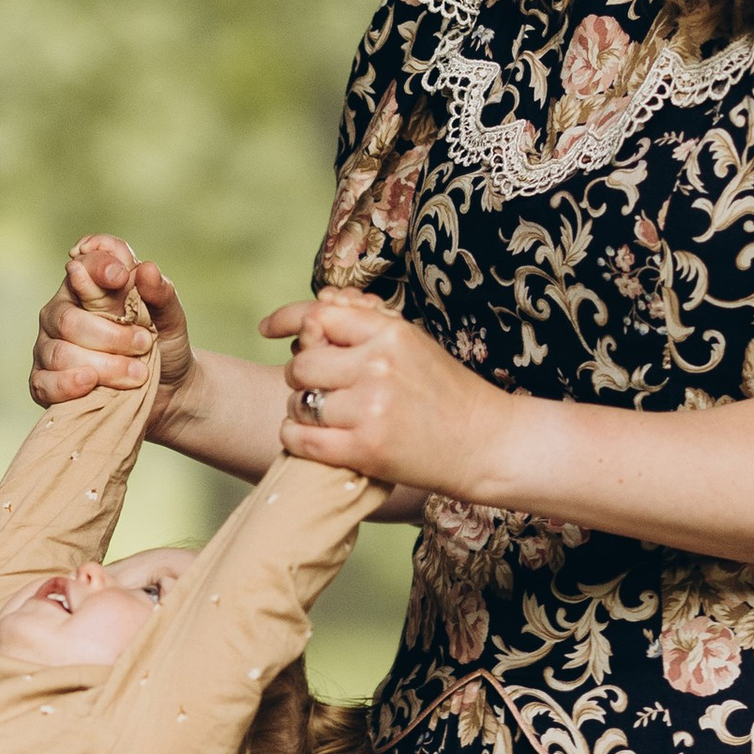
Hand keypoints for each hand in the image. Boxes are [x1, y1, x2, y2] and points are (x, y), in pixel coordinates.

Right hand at [30, 237, 193, 429]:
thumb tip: (146, 269)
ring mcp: (49, 347)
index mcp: (87, 286)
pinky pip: (44, 384)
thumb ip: (161, 293)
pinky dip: (68, 384)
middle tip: (144, 344)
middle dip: (111, 336)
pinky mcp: (45, 382)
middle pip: (68, 319)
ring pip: (60, 353)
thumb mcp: (171, 317)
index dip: (98, 266)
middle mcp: (61, 312)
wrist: (168, 389)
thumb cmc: (163, 344)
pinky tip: (91, 382)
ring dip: (104, 366)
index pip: (84, 265)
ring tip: (138, 374)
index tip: (121, 277)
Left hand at [262, 289, 514, 497]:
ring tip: (325, 416)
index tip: (268, 329)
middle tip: (319, 388)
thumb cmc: (448, 393)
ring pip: (297, 401)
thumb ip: (366, 323)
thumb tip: (318, 303)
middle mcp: (377, 366)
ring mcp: (370, 409)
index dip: (287, 320)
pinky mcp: (365, 450)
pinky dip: (295, 437)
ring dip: (300, 409)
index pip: (318, 315)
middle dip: (301, 376)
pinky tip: (312, 438)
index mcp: (390, 333)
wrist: (486, 443)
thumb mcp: (413, 343)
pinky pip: (300, 437)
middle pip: (301, 363)